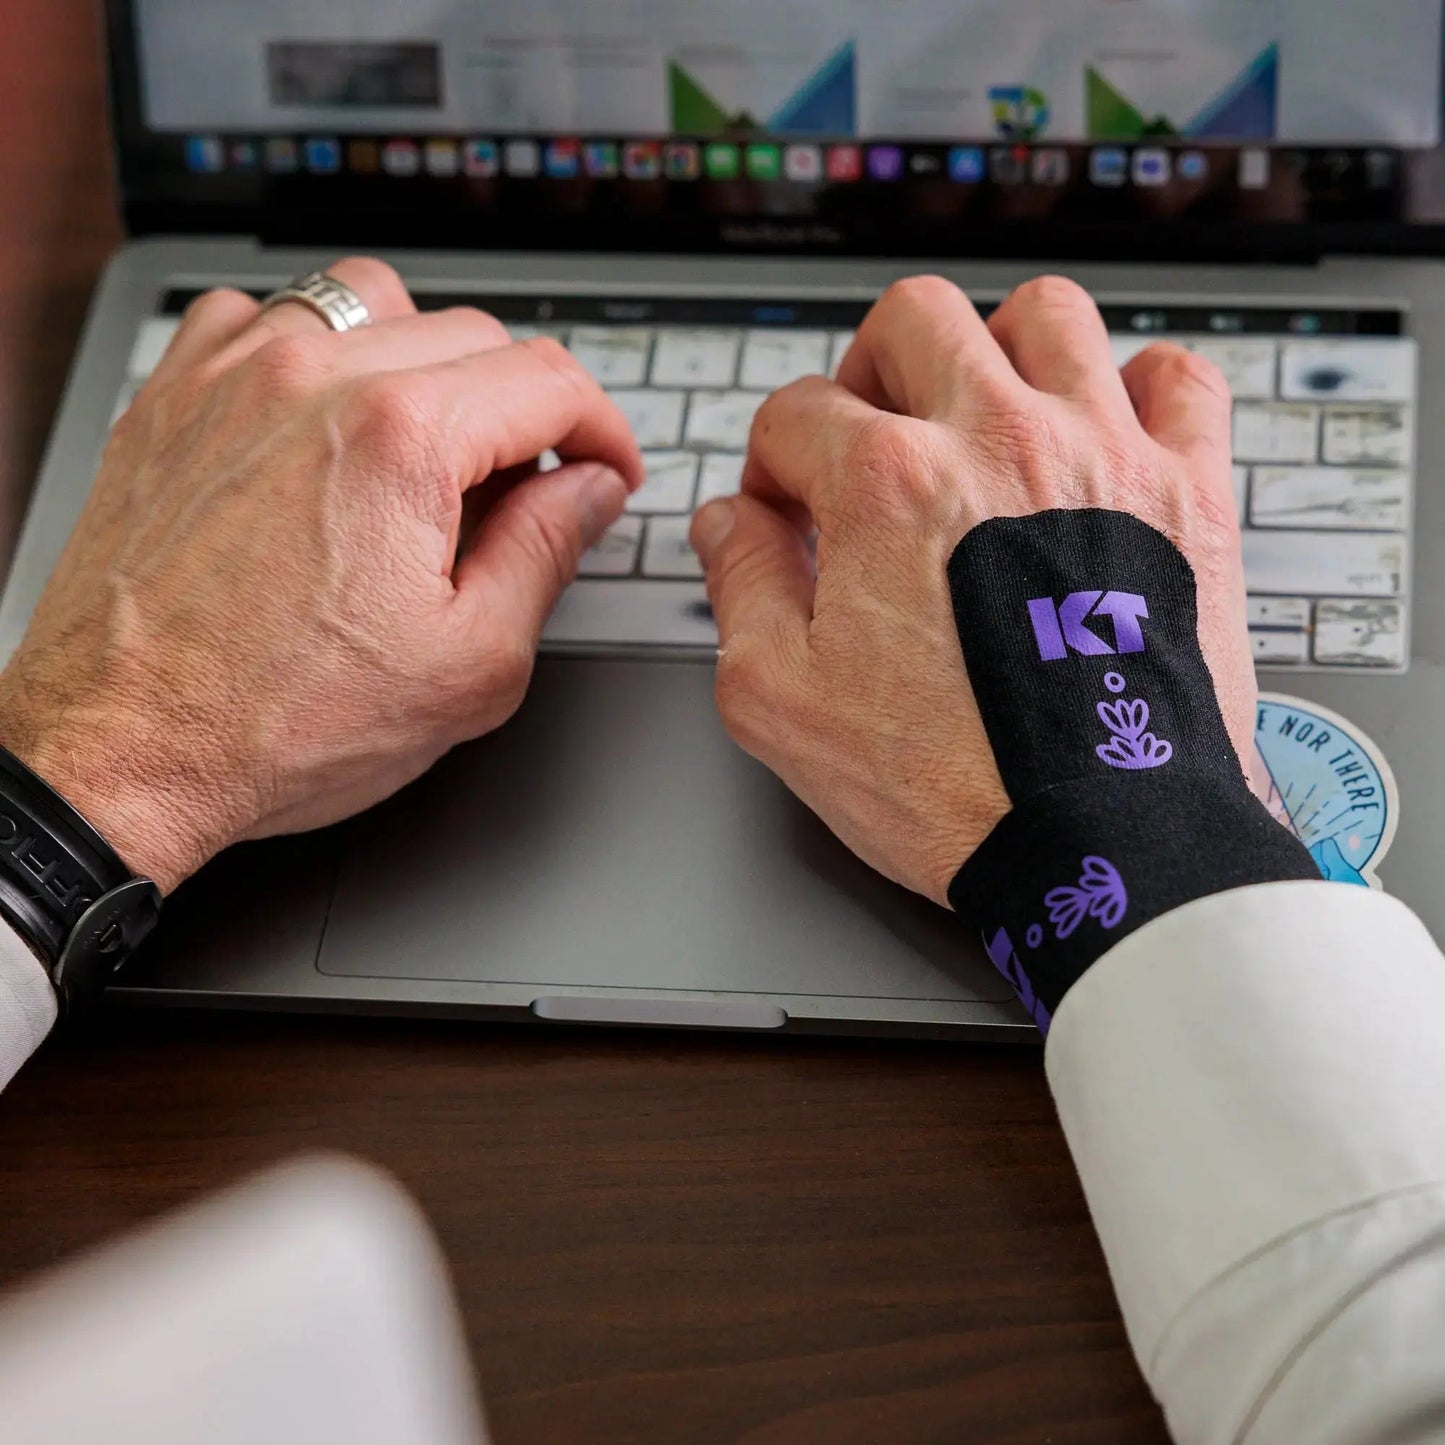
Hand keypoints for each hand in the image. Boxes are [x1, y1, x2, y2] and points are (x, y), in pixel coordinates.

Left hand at [0, 259, 642, 891]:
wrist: (121, 754)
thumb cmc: (279, 726)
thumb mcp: (469, 665)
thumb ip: (548, 553)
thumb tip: (591, 489)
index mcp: (403, 439)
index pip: (550, 380)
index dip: (604, 428)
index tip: (605, 470)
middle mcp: (312, 379)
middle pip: (474, 334)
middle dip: (524, 410)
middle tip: (521, 495)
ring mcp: (231, 376)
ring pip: (372, 303)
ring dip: (425, 361)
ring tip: (425, 449)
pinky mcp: (172, 396)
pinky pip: (264, 317)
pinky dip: (315, 354)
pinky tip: (322, 428)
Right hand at [690, 275, 1251, 907]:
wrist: (1099, 843)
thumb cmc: (948, 787)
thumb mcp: (781, 701)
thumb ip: (740, 586)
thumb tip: (727, 521)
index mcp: (887, 484)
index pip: (798, 413)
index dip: (773, 463)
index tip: (787, 508)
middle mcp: (998, 441)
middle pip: (914, 319)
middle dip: (870, 370)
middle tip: (871, 438)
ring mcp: (1104, 456)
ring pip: (1047, 312)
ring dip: (999, 347)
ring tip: (983, 412)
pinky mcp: (1188, 494)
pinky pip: (1180, 376)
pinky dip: (1140, 383)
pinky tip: (1105, 429)